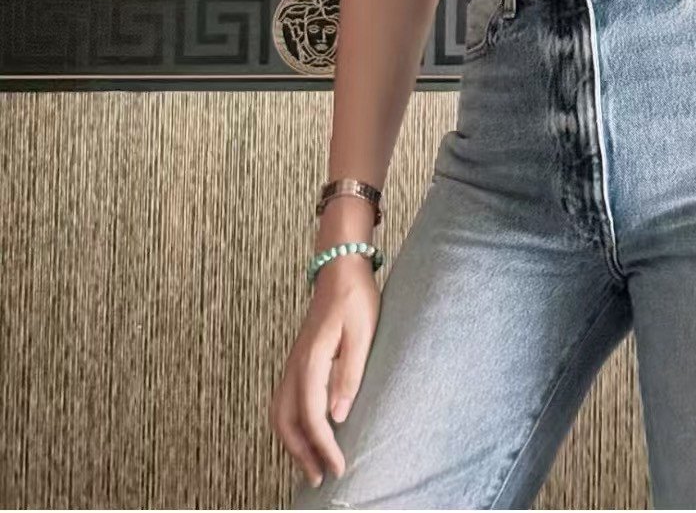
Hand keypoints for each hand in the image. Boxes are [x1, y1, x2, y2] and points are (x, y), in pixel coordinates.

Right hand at [269, 261, 379, 491]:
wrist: (340, 269)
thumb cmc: (355, 297)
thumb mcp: (362, 332)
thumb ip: (350, 373)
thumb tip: (339, 415)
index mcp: (311, 360)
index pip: (312, 416)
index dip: (323, 447)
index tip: (339, 468)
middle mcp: (294, 366)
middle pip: (287, 422)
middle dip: (301, 454)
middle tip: (320, 479)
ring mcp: (292, 364)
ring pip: (280, 415)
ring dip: (292, 444)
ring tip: (311, 466)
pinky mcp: (296, 362)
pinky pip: (284, 403)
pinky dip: (290, 426)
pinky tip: (306, 436)